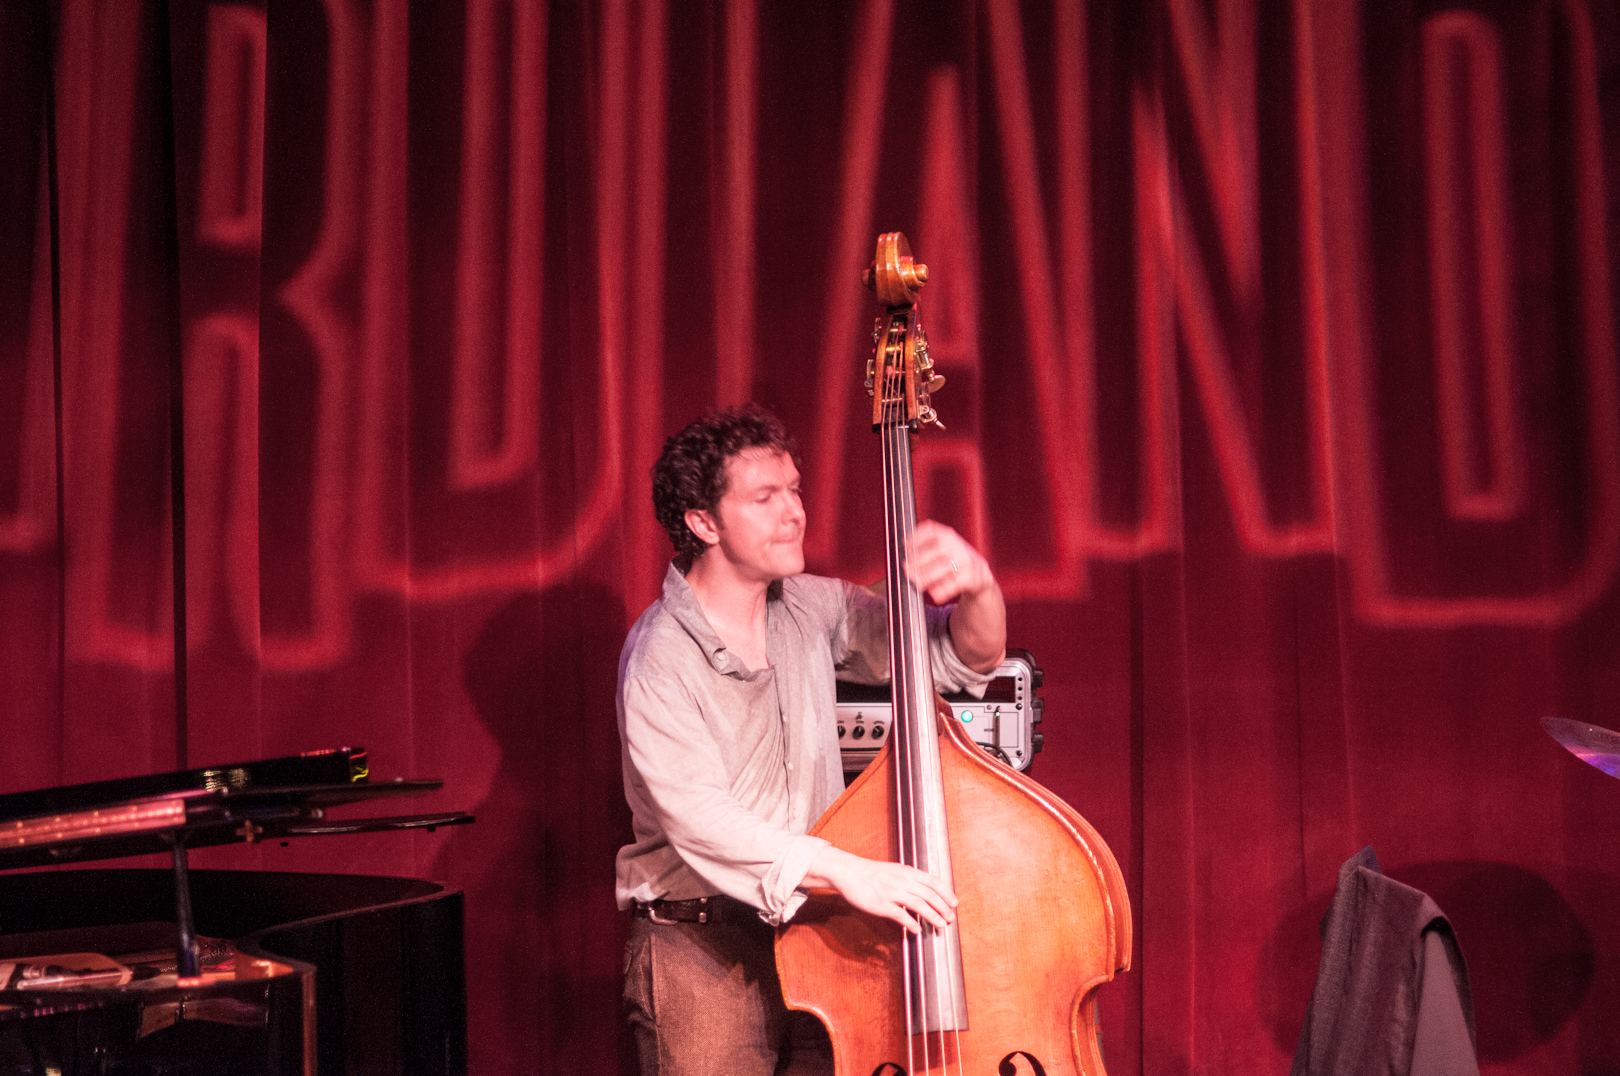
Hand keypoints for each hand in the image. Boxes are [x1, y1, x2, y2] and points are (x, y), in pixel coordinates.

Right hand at [802, 846, 957, 932]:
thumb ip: (911, 879)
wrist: (849, 872)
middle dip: (943, 908)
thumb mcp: (896, 870)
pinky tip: (917, 930)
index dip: (947, 893)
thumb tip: (927, 889)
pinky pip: (900, 915)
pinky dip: (911, 923)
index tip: (954, 903)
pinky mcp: (881, 904)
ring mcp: (892, 892)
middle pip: (930, 895)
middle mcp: (902, 881)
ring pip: (919, 904)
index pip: (934, 881)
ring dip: (933, 916)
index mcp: (907, 872)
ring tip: (940, 925)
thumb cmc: (872, 873)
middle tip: (950, 918)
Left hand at [904, 521, 991, 603]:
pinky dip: (942, 591)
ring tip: (917, 584)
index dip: (915, 537)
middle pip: (936, 550)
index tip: (904, 547)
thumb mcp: (942, 548)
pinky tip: (935, 595)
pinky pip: (953, 584)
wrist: (980, 574)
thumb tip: (904, 563)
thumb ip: (923, 550)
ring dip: (927, 577)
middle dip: (919, 562)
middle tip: (907, 571)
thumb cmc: (953, 560)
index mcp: (947, 534)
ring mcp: (966, 560)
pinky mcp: (971, 577)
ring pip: (944, 567)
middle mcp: (957, 545)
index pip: (930, 530)